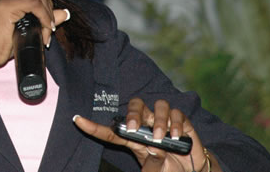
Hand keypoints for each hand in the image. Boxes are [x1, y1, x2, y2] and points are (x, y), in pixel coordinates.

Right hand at [0, 0, 68, 122]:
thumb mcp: (24, 26)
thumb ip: (42, 17)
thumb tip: (64, 13)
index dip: (46, 4)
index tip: (48, 24)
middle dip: (48, 10)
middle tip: (47, 31)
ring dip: (47, 16)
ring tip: (45, 34)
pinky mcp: (6, 4)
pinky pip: (36, 4)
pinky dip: (44, 17)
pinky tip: (44, 30)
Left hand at [74, 98, 219, 171]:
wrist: (192, 170)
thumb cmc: (167, 168)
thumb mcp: (154, 170)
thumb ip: (151, 164)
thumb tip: (152, 155)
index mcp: (135, 138)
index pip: (112, 131)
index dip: (94, 126)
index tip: (78, 120)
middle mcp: (147, 125)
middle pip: (136, 105)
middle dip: (134, 113)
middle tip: (134, 128)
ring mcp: (163, 121)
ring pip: (157, 105)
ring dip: (158, 121)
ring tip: (160, 139)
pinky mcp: (181, 121)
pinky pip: (176, 112)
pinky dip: (175, 123)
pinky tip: (176, 135)